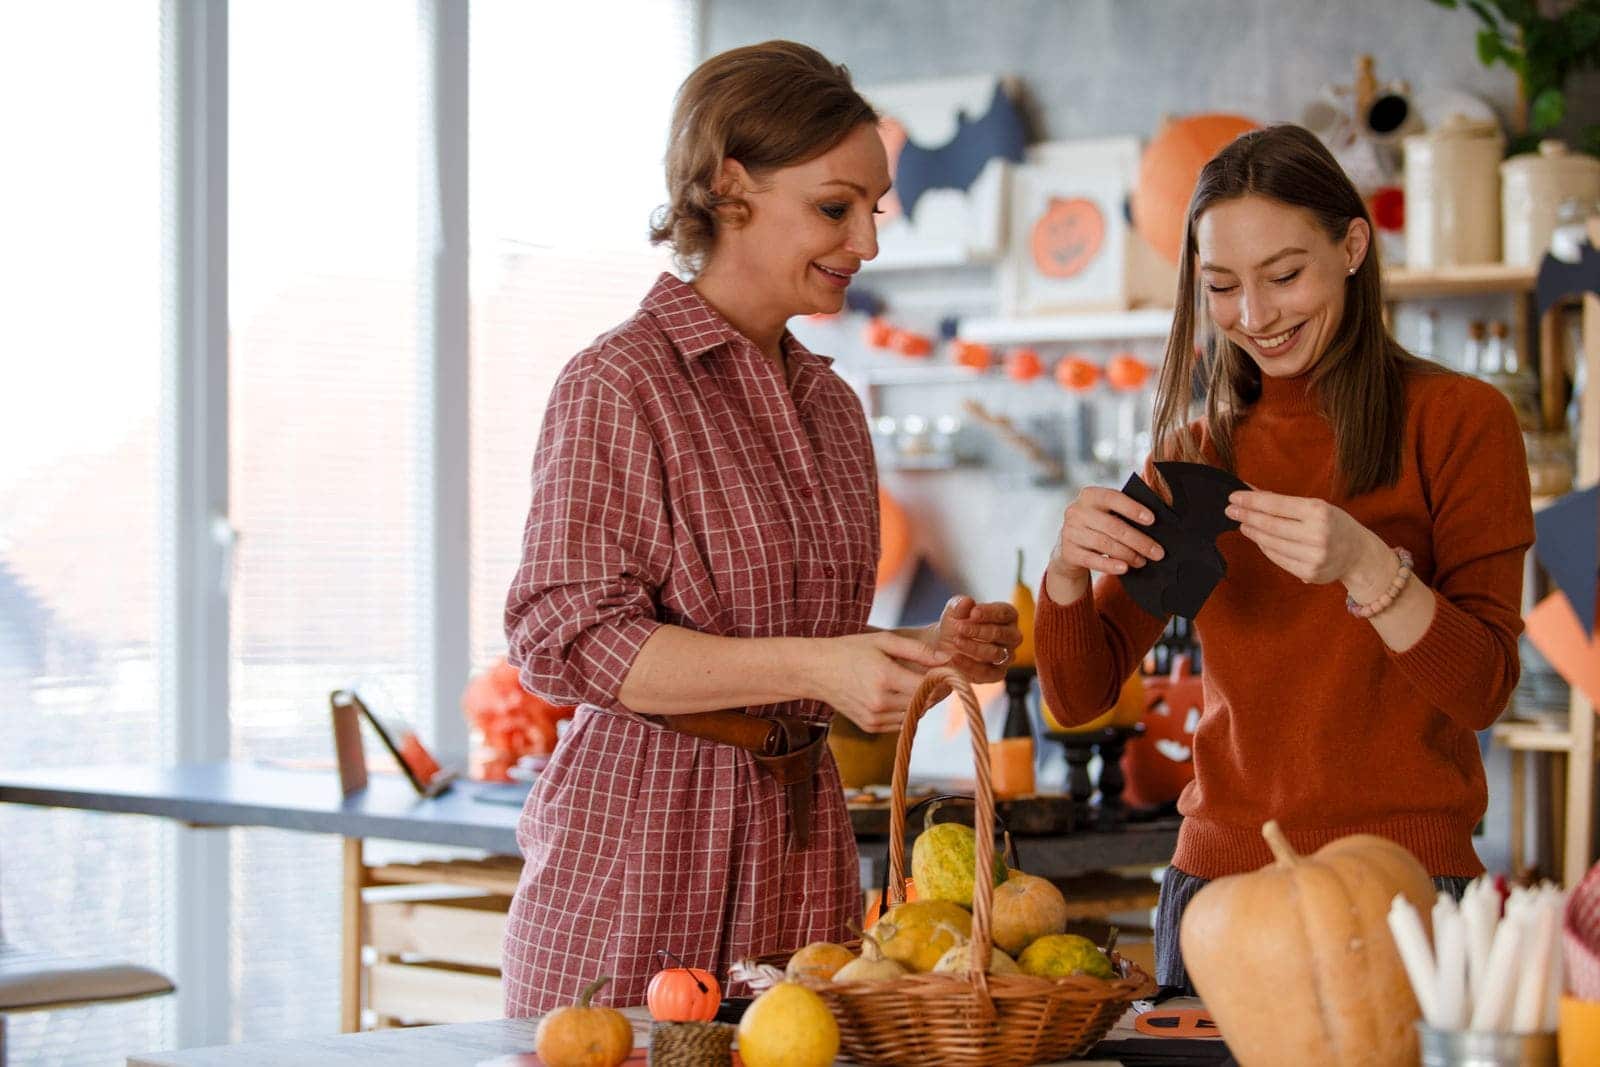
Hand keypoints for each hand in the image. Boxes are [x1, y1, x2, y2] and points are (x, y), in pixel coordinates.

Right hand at [812, 632, 950, 733]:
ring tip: (918, 685)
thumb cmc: (849, 650)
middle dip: (936, 691)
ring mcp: (874, 717)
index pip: (928, 686)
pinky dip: (907, 712)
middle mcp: (880, 702)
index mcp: (885, 677)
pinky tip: (901, 696)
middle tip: (939, 678)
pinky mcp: (869, 726)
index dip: (943, 680)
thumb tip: (947, 659)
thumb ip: (917, 650)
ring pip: (914, 716)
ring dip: (922, 702)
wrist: (816, 671)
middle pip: (924, 703)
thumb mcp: (882, 641)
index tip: (949, 672)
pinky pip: (900, 723)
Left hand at [925, 595, 1021, 683]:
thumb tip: (967, 601)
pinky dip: (970, 666)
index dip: (989, 613)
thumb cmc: (956, 625)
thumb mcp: (953, 612)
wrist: (944, 646)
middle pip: (1002, 634)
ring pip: (996, 653)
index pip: (1005, 613)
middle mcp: (1011, 636)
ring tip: (956, 641)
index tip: (972, 612)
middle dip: (979, 631)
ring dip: (974, 647)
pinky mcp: (997, 674)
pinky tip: (955, 658)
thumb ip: (959, 605)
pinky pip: (988, 673)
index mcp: (1007, 616)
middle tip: (960, 627)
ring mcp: (1007, 656)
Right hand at [1047, 486, 1165, 589]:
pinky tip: (1124, 568)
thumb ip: (1125, 513)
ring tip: (1143, 561)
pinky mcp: (1068, 552)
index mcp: (1089, 496)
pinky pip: (1092, 560)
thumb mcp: (1107, 514)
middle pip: (1113, 526)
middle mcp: (1076, 511)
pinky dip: (1110, 565)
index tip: (1152, 520)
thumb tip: (1155, 523)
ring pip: (1104, 544)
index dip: (1132, 508)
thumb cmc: (1098, 527)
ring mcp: (1069, 532)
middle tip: (1157, 552)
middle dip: (1138, 540)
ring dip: (1128, 554)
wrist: (1070, 548)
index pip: (1112, 498)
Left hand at [1226, 490, 1385, 587]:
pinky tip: (1259, 539)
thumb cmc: (1334, 524)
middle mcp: (1317, 535)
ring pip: (1270, 544)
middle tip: (1230, 510)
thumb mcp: (1314, 506)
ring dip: (1252, 533)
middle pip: (1269, 525)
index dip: (1251, 501)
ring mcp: (1313, 557)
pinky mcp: (1308, 573)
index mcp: (1319, 512)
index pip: (1275, 505)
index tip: (1234, 497)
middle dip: (1246, 516)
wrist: (1358, 553)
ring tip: (1243, 524)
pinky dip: (1265, 547)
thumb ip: (1282, 501)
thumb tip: (1250, 491)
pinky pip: (1277, 559)